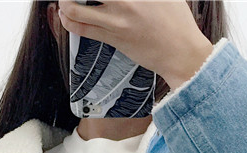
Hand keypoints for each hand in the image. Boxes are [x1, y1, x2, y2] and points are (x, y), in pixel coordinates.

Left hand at [56, 0, 213, 88]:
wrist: (181, 53)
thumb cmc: (177, 23)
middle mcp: (125, 0)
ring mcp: (116, 20)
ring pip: (76, 8)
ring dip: (65, 3)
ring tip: (65, 0)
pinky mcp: (113, 38)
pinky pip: (83, 29)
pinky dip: (69, 21)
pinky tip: (67, 16)